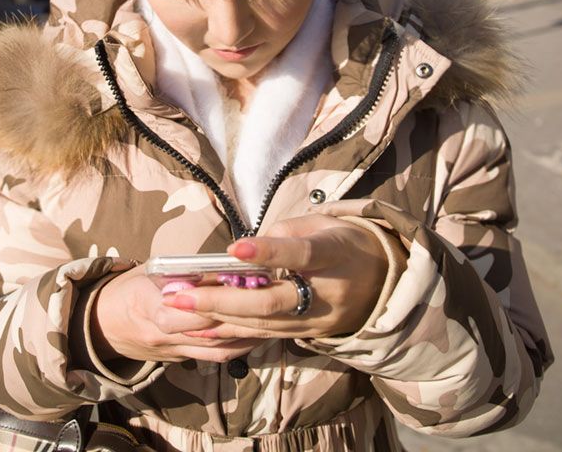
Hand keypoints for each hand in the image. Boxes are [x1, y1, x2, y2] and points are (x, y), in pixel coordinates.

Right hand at [90, 265, 260, 363]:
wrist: (101, 326)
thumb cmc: (128, 289)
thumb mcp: (148, 272)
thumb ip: (180, 271)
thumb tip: (220, 266)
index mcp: (148, 303)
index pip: (189, 305)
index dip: (219, 297)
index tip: (245, 283)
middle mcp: (160, 333)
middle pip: (209, 329)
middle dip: (240, 316)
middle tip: (269, 301)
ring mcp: (170, 351)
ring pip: (215, 349)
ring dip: (245, 337)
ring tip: (273, 321)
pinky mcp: (179, 360)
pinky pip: (212, 357)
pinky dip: (236, 347)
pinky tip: (256, 334)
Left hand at [162, 215, 389, 339]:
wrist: (384, 281)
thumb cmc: (343, 242)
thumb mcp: (321, 224)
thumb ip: (283, 234)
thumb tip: (241, 254)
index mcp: (334, 254)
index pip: (299, 254)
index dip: (268, 253)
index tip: (234, 250)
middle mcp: (326, 293)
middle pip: (271, 302)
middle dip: (221, 300)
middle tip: (179, 296)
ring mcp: (317, 321)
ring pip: (262, 326)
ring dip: (217, 319)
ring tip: (178, 311)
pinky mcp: (307, 337)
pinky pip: (264, 337)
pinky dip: (230, 332)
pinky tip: (200, 328)